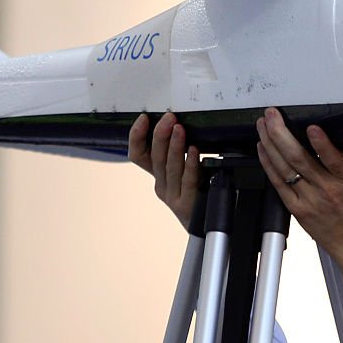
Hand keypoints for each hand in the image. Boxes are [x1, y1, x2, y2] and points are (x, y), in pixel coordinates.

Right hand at [128, 112, 199, 227]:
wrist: (205, 224)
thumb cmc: (196, 193)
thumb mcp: (181, 171)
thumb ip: (178, 153)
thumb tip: (178, 124)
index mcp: (156, 175)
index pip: (137, 155)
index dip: (137, 136)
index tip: (144, 118)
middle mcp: (161, 185)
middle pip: (154, 158)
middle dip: (160, 135)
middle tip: (168, 118)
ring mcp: (173, 196)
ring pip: (170, 168)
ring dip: (174, 146)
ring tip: (179, 129)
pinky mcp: (187, 204)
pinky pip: (188, 180)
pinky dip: (191, 164)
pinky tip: (194, 151)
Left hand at [256, 107, 342, 283]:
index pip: (333, 159)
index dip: (321, 143)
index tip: (311, 127)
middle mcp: (327, 189)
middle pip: (299, 159)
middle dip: (281, 134)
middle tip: (272, 115)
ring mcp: (309, 200)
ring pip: (285, 169)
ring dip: (270, 144)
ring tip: (262, 125)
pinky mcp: (297, 209)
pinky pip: (278, 184)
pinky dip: (269, 165)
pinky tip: (262, 148)